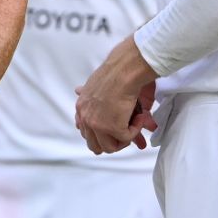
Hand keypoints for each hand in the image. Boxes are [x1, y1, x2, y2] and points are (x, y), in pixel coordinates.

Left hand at [75, 37, 157, 154]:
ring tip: (133, 125)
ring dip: (124, 139)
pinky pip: (126, 139)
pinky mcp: (112, 128)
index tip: (114, 131)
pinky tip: (140, 116)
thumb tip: (77, 90)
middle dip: (112, 142)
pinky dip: (136, 130)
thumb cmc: (115, 72)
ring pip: (109, 147)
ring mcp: (97, 125)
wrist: (124, 69)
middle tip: (125, 134)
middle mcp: (85, 118)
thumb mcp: (95, 84)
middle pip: (95, 145)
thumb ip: (88, 94)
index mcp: (81, 107)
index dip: (101, 134)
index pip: (85, 131)